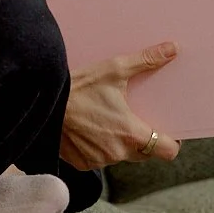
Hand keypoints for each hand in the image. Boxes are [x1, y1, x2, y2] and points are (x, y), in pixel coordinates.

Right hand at [59, 43, 180, 172]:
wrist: (41, 101)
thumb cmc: (78, 86)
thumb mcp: (113, 70)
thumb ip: (146, 61)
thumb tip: (172, 49)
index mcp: (130, 133)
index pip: (167, 151)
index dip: (170, 142)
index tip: (166, 131)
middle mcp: (116, 152)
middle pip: (144, 153)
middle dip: (142, 139)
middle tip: (132, 119)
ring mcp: (98, 160)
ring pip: (120, 155)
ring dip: (118, 143)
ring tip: (105, 121)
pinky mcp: (82, 164)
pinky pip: (99, 159)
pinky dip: (98, 148)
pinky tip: (89, 130)